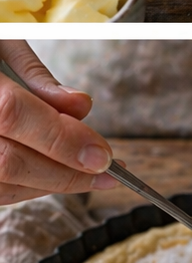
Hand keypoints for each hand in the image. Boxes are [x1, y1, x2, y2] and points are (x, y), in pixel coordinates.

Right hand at [0, 41, 114, 204]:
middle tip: (110, 173)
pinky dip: (23, 187)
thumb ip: (35, 76)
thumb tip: (81, 107)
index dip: (63, 139)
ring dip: (46, 184)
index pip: (14, 115)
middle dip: (65, 173)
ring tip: (86, 175)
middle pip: (8, 161)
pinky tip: (50, 175)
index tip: (106, 156)